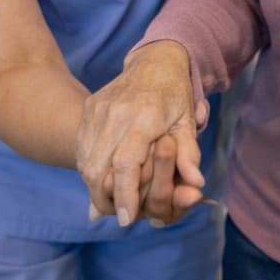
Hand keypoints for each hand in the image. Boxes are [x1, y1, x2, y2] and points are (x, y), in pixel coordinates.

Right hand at [77, 42, 204, 226]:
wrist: (155, 61)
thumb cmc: (175, 95)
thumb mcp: (187, 122)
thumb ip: (190, 154)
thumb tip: (196, 186)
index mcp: (144, 115)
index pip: (124, 163)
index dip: (124, 194)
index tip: (127, 218)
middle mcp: (115, 112)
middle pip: (97, 168)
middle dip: (105, 198)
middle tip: (119, 215)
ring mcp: (98, 109)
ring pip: (85, 161)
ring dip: (95, 186)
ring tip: (112, 200)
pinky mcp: (88, 108)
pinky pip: (82, 148)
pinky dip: (90, 168)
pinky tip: (106, 176)